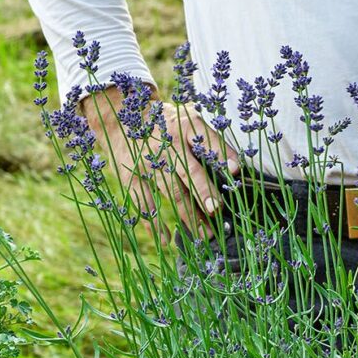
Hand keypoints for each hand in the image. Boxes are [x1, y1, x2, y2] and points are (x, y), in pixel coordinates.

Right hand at [80, 89, 226, 229]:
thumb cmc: (167, 123)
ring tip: (205, 235)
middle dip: (203, 191)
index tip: (236, 170)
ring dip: (189, 215)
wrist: (121, 118)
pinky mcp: (133, 177)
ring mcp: (150, 162)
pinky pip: (145, 203)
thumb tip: (237, 169)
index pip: (208, 139)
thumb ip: (210, 138)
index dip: (222, 154)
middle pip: (189, 170)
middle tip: (217, 210)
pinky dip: (155, 223)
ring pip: (172, 192)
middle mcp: (169, 144)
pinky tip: (167, 239)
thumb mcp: (189, 117)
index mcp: (186, 126)